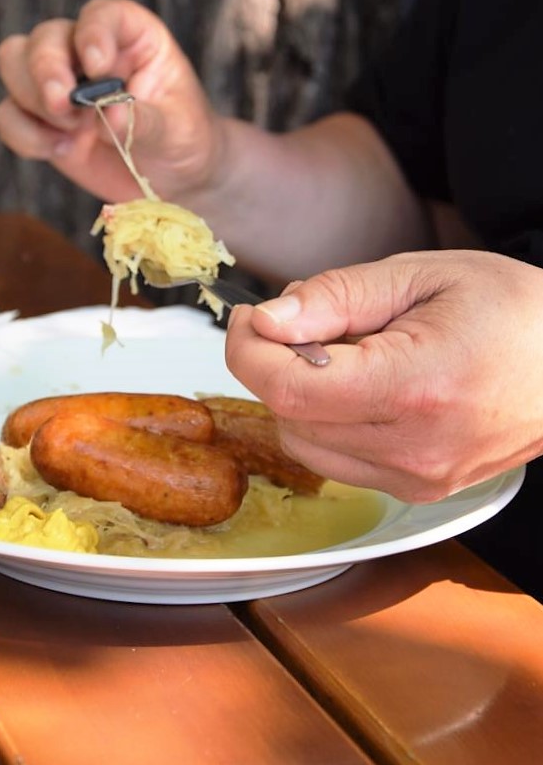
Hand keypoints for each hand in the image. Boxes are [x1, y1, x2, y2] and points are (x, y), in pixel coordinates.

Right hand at [0, 0, 222, 201]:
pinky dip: (24, 135)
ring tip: (73, 134)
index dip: (93, 32)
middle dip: (46, 70)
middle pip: (45, 37)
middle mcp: (88, 51)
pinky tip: (60, 150)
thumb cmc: (184, 141)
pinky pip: (8, 115)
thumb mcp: (177, 131)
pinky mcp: (41, 120)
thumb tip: (109, 112)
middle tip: (63, 105)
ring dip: (32, 100)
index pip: (101, 15)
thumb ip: (144, 121)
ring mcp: (61, 84)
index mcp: (132, 37)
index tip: (98, 65)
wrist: (175, 181)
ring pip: (14, 63)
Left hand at [225, 250, 542, 501]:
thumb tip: (270, 320)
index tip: (251, 318)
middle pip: (290, 417)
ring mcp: (418, 479)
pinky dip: (330, 421)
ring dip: (301, 396)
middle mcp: (413, 449)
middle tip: (308, 321)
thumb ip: (337, 296)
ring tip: (348, 353)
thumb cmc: (513, 309)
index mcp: (415, 388)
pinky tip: (364, 386)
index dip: (250, 350)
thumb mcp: (422, 275)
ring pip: (305, 445)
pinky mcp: (419, 489)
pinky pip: (338, 461)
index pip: (289, 388)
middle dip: (276, 365)